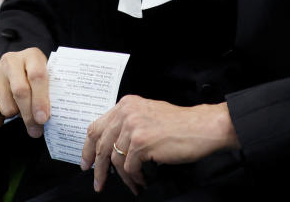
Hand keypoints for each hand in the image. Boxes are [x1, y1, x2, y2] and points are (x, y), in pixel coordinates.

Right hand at [0, 47, 49, 137]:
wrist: (10, 72)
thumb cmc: (32, 80)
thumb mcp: (45, 80)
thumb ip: (48, 95)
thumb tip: (44, 120)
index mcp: (31, 55)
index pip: (37, 75)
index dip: (41, 99)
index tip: (43, 118)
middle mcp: (10, 60)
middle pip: (20, 92)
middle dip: (29, 116)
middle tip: (36, 130)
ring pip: (6, 107)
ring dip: (14, 116)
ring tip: (17, 110)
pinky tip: (2, 113)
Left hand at [81, 95, 239, 194]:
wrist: (202, 127)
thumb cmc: (180, 124)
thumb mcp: (148, 114)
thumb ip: (128, 124)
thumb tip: (111, 147)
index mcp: (126, 104)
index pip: (96, 127)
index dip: (88, 148)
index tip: (86, 163)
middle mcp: (127, 112)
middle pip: (101, 145)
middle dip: (99, 168)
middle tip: (99, 183)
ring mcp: (133, 127)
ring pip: (116, 160)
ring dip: (123, 178)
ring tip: (133, 184)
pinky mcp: (141, 142)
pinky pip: (130, 168)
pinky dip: (135, 178)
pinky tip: (143, 181)